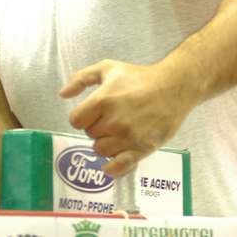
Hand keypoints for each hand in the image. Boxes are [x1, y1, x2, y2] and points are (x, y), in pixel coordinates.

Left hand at [59, 59, 197, 176]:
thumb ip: (81, 79)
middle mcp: (114, 121)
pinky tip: (112, 164)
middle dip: (96, 128)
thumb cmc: (138, 77)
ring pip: (101, 151)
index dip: (81, 117)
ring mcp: (129, 136)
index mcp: (102, 100)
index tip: (92, 113)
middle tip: (110, 119)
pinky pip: (120, 166)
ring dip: (105, 143)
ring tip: (117, 132)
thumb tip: (62, 95)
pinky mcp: (143, 148)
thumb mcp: (107, 68)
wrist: (173, 87)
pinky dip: (113, 168)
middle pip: (89, 135)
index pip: (76, 121)